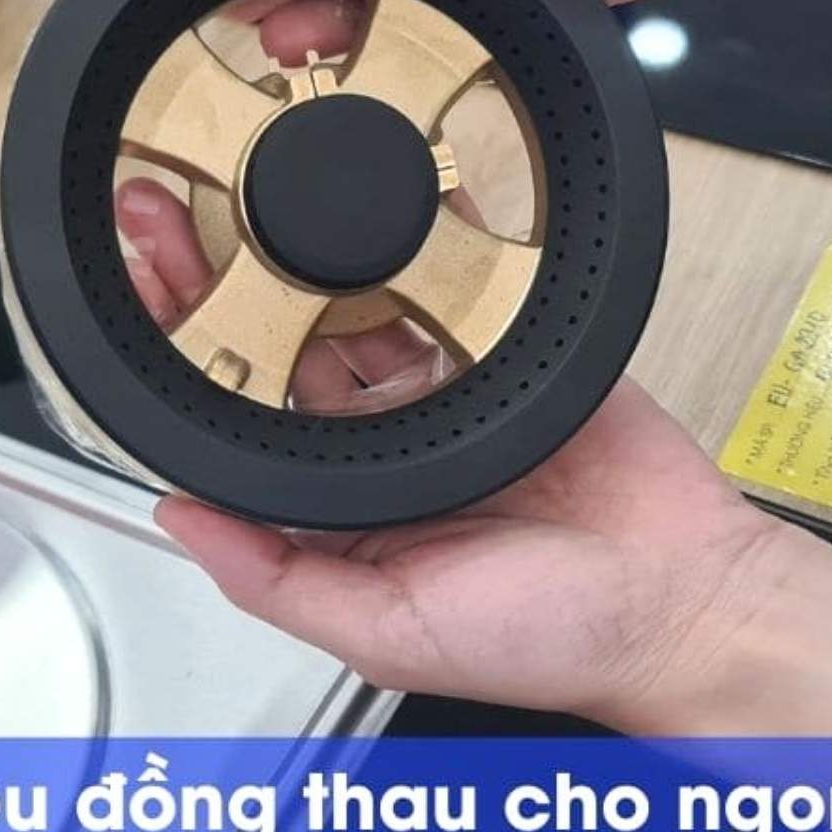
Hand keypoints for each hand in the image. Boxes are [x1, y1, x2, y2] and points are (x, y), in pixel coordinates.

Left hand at [119, 160, 788, 727]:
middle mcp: (384, 441)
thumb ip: (273, 582)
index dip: (185, 357)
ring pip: (357, 301)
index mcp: (342, 509)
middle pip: (282, 343)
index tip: (145, 298)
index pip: (238, 418)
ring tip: (247, 191)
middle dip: (223, 280)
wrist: (687, 598)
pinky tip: (375, 199)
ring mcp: (448, 385)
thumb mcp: (386, 636)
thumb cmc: (552, 640)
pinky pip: (454, 277)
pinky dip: (419, 235)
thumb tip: (176, 519)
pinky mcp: (512, 343)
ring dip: (304, 248)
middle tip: (168, 216)